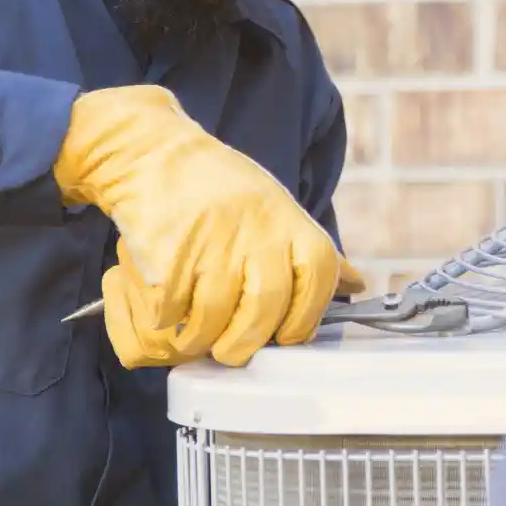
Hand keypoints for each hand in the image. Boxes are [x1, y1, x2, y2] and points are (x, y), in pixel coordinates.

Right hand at [54, 85, 362, 366]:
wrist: (151, 153)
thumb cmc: (218, 188)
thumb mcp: (275, 207)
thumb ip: (309, 251)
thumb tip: (354, 284)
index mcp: (288, 221)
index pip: (319, 276)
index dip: (306, 316)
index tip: (287, 336)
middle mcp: (256, 230)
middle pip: (267, 306)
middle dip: (248, 341)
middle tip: (233, 352)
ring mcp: (212, 241)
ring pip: (215, 316)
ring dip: (202, 338)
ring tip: (195, 337)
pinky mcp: (169, 252)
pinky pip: (172, 309)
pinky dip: (167, 318)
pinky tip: (167, 309)